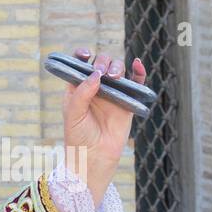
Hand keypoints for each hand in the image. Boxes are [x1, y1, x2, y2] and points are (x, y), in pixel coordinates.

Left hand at [63, 48, 147, 202]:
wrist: (94, 157)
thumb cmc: (78, 137)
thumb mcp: (73, 115)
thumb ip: (81, 94)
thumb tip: (95, 75)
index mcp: (77, 88)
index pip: (80, 65)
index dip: (82, 55)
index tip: (85, 54)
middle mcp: (95, 87)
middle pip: (102, 63)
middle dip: (103, 62)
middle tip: (102, 73)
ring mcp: (112, 92)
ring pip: (118, 70)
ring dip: (118, 67)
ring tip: (114, 77)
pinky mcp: (128, 100)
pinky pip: (136, 82)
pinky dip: (139, 71)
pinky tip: (137, 65)